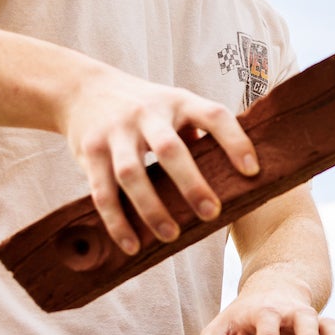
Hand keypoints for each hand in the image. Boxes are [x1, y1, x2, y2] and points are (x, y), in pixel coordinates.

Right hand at [58, 66, 259, 255]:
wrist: (81, 89)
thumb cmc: (143, 106)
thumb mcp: (173, 105)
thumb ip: (199, 133)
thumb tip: (233, 175)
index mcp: (177, 101)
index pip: (213, 116)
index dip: (235, 141)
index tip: (253, 171)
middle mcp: (146, 114)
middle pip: (169, 149)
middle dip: (191, 184)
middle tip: (212, 214)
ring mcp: (115, 133)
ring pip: (131, 174)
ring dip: (152, 208)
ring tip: (171, 235)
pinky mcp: (89, 152)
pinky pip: (102, 192)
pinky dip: (117, 222)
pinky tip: (132, 245)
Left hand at [188, 276, 334, 334]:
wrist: (274, 287)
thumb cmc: (242, 316)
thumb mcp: (222, 328)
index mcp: (264, 312)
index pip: (265, 320)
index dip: (267, 333)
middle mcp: (291, 313)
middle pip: (303, 319)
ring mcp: (312, 320)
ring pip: (328, 326)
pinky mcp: (325, 330)